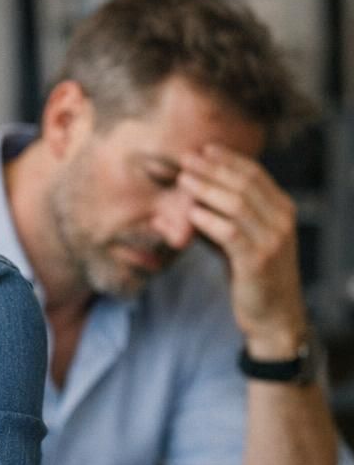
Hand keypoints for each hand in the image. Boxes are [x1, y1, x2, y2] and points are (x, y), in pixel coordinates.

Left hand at [178, 144, 306, 355]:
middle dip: (213, 169)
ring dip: (207, 189)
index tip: (203, 149)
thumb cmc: (252, 277)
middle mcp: (281, 220)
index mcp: (282, 210)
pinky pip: (230, 233)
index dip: (228, 159)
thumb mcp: (238, 243)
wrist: (274, 316)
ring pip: (238, 204)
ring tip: (183, 180)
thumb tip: (184, 204)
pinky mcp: (257, 261)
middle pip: (245, 184)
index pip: (255, 174)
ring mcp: (272, 240)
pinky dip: (209, 220)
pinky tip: (191, 213)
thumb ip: (219, 221)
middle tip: (186, 159)